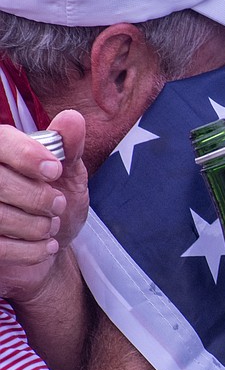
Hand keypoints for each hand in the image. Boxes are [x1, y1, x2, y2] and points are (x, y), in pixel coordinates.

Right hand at [0, 110, 88, 300]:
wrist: (53, 243)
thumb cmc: (56, 203)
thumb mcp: (69, 174)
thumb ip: (69, 147)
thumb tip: (73, 119)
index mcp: (2, 151)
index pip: (2, 142)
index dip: (27, 155)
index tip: (55, 170)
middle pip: (0, 182)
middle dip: (37, 197)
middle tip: (58, 204)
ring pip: (0, 216)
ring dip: (36, 226)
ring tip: (50, 225)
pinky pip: (2, 248)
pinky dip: (32, 250)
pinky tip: (45, 246)